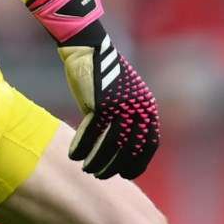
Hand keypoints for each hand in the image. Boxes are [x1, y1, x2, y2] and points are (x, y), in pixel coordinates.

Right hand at [28, 0, 159, 179]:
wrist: (88, 48)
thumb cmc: (103, 75)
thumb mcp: (122, 96)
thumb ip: (126, 119)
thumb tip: (121, 149)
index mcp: (147, 108)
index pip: (149, 145)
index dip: (138, 163)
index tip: (125, 175)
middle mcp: (138, 109)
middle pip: (129, 149)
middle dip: (114, 167)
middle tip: (100, 175)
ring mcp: (121, 107)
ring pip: (110, 145)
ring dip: (97, 161)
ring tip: (87, 169)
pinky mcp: (101, 103)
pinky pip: (91, 134)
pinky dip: (82, 147)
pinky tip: (73, 155)